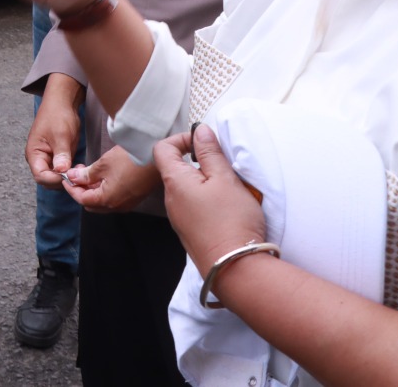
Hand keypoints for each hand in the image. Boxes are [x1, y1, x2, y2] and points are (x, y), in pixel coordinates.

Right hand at [25, 77, 82, 187]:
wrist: (62, 103)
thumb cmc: (58, 116)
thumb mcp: (61, 135)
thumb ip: (61, 154)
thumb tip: (61, 171)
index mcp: (34, 153)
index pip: (40, 176)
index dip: (55, 179)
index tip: (70, 176)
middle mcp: (38, 159)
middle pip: (47, 180)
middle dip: (61, 180)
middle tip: (77, 175)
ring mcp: (47, 158)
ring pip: (55, 177)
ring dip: (67, 177)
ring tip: (80, 170)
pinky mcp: (56, 157)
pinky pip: (61, 171)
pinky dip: (69, 172)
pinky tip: (79, 167)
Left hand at [64, 144, 160, 212]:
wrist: (157, 157)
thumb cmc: (130, 159)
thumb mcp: (103, 164)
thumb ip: (86, 174)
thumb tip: (73, 177)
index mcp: (107, 200)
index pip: (82, 199)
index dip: (71, 188)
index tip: (65, 178)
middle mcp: (117, 206)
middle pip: (92, 204)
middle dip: (81, 190)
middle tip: (76, 174)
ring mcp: (127, 203)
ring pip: (103, 203)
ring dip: (93, 190)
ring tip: (88, 172)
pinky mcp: (135, 198)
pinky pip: (114, 199)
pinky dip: (104, 191)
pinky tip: (103, 176)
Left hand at [153, 126, 265, 275]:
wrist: (235, 268)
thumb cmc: (230, 220)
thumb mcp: (224, 179)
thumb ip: (210, 153)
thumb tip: (199, 131)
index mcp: (174, 182)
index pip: (162, 148)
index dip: (181, 138)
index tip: (204, 142)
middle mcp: (170, 200)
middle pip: (175, 168)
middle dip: (198, 161)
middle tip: (223, 166)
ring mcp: (179, 218)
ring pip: (186, 188)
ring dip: (205, 181)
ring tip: (229, 187)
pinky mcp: (190, 231)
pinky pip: (193, 205)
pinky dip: (207, 198)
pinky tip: (226, 206)